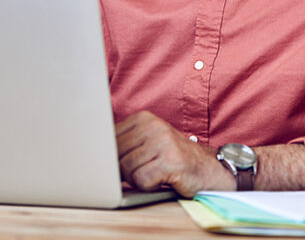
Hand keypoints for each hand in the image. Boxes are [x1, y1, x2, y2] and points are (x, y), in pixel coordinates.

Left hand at [115, 111, 234, 196]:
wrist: (209, 167)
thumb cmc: (173, 158)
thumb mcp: (147, 142)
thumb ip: (123, 143)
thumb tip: (94, 155)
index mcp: (143, 118)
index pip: (108, 140)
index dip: (112, 158)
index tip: (123, 161)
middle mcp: (153, 125)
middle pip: (115, 157)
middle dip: (124, 171)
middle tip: (144, 170)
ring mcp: (163, 142)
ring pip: (127, 170)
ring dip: (138, 180)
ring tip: (155, 174)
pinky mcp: (171, 161)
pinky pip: (141, 181)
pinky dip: (149, 186)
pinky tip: (162, 179)